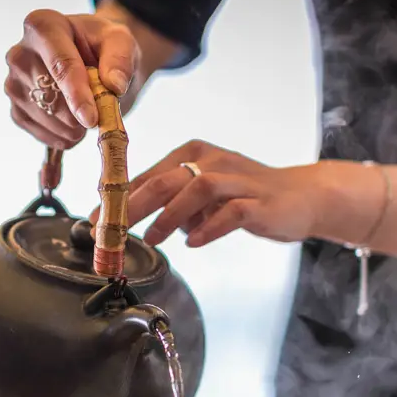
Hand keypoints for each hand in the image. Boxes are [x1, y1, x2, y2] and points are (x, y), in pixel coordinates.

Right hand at [4, 9, 138, 149]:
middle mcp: (20, 54)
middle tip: (101, 107)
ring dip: (76, 126)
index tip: (92, 119)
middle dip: (80, 112)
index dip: (76, 94)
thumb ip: (120, 57)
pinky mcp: (16, 111)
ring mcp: (13, 84)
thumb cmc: (101, 46)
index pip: (60, 65)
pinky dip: (65, 136)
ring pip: (47, 119)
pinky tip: (75, 122)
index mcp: (43, 26)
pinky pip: (43, 134)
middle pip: (51, 96)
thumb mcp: (120, 40)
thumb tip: (115, 85)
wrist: (88, 60)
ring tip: (89, 110)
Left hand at [97, 140, 322, 247]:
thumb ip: (169, 202)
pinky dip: (208, 227)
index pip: (147, 174)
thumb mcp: (200, 196)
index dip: (118, 198)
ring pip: (197, 188)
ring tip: (151, 238)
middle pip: (165, 179)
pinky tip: (193, 242)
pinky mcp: (259, 202)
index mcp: (193, 154)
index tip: (95, 220)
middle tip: (112, 230)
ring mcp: (238, 180)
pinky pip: (231, 211)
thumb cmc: (244, 196)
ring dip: (169, 216)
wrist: (301, 197)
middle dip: (133, 206)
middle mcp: (213, 160)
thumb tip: (126, 216)